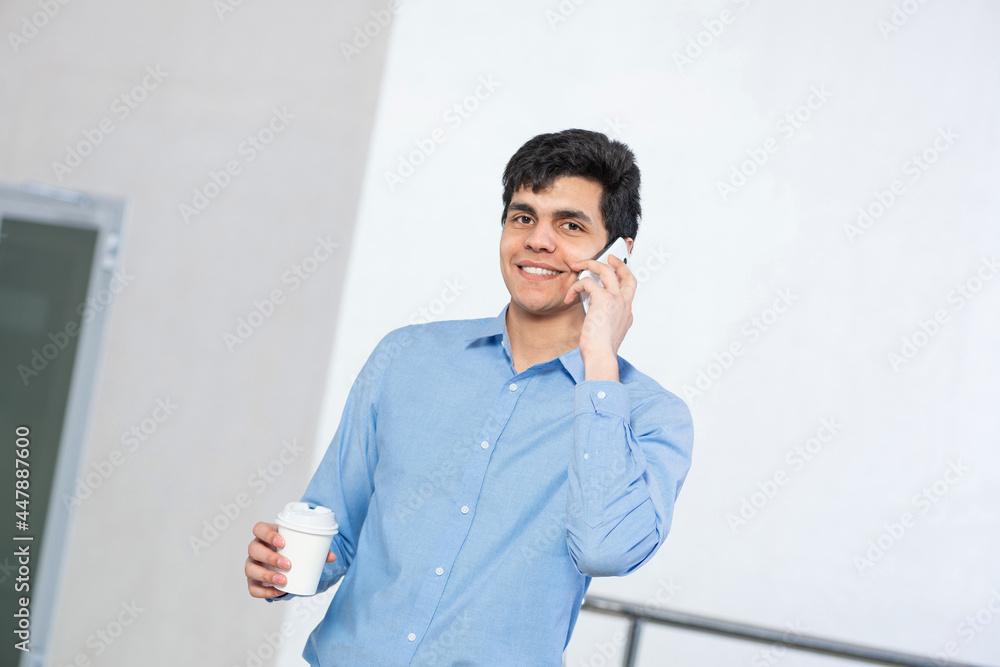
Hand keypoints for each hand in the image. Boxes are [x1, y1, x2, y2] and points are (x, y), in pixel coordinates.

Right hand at [245, 521, 336, 598]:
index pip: (259, 528)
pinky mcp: (253, 581)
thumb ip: (317, 550)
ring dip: (267, 575)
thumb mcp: (302, 546)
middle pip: (253, 549)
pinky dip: (265, 591)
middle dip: (270, 557)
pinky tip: (279, 591)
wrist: (286, 565)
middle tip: (288, 564)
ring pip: (250, 569)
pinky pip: (253, 588)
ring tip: (284, 580)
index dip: (267, 534)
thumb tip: (332, 557)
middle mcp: (255, 548)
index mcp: (266, 535)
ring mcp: (252, 565)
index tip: (283, 542)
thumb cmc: (292, 550)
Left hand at [564, 254, 635, 380]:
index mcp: (627, 312)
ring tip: (577, 265)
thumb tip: (594, 309)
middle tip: (607, 257)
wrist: (601, 356)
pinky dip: (575, 286)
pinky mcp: (603, 299)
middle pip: (626, 274)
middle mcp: (625, 304)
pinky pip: (587, 282)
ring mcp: (616, 299)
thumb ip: (606, 319)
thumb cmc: (601, 350)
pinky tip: (569, 296)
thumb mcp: (607, 332)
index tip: (616, 270)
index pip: (629, 289)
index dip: (624, 276)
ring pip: (606, 270)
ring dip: (590, 264)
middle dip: (617, 262)